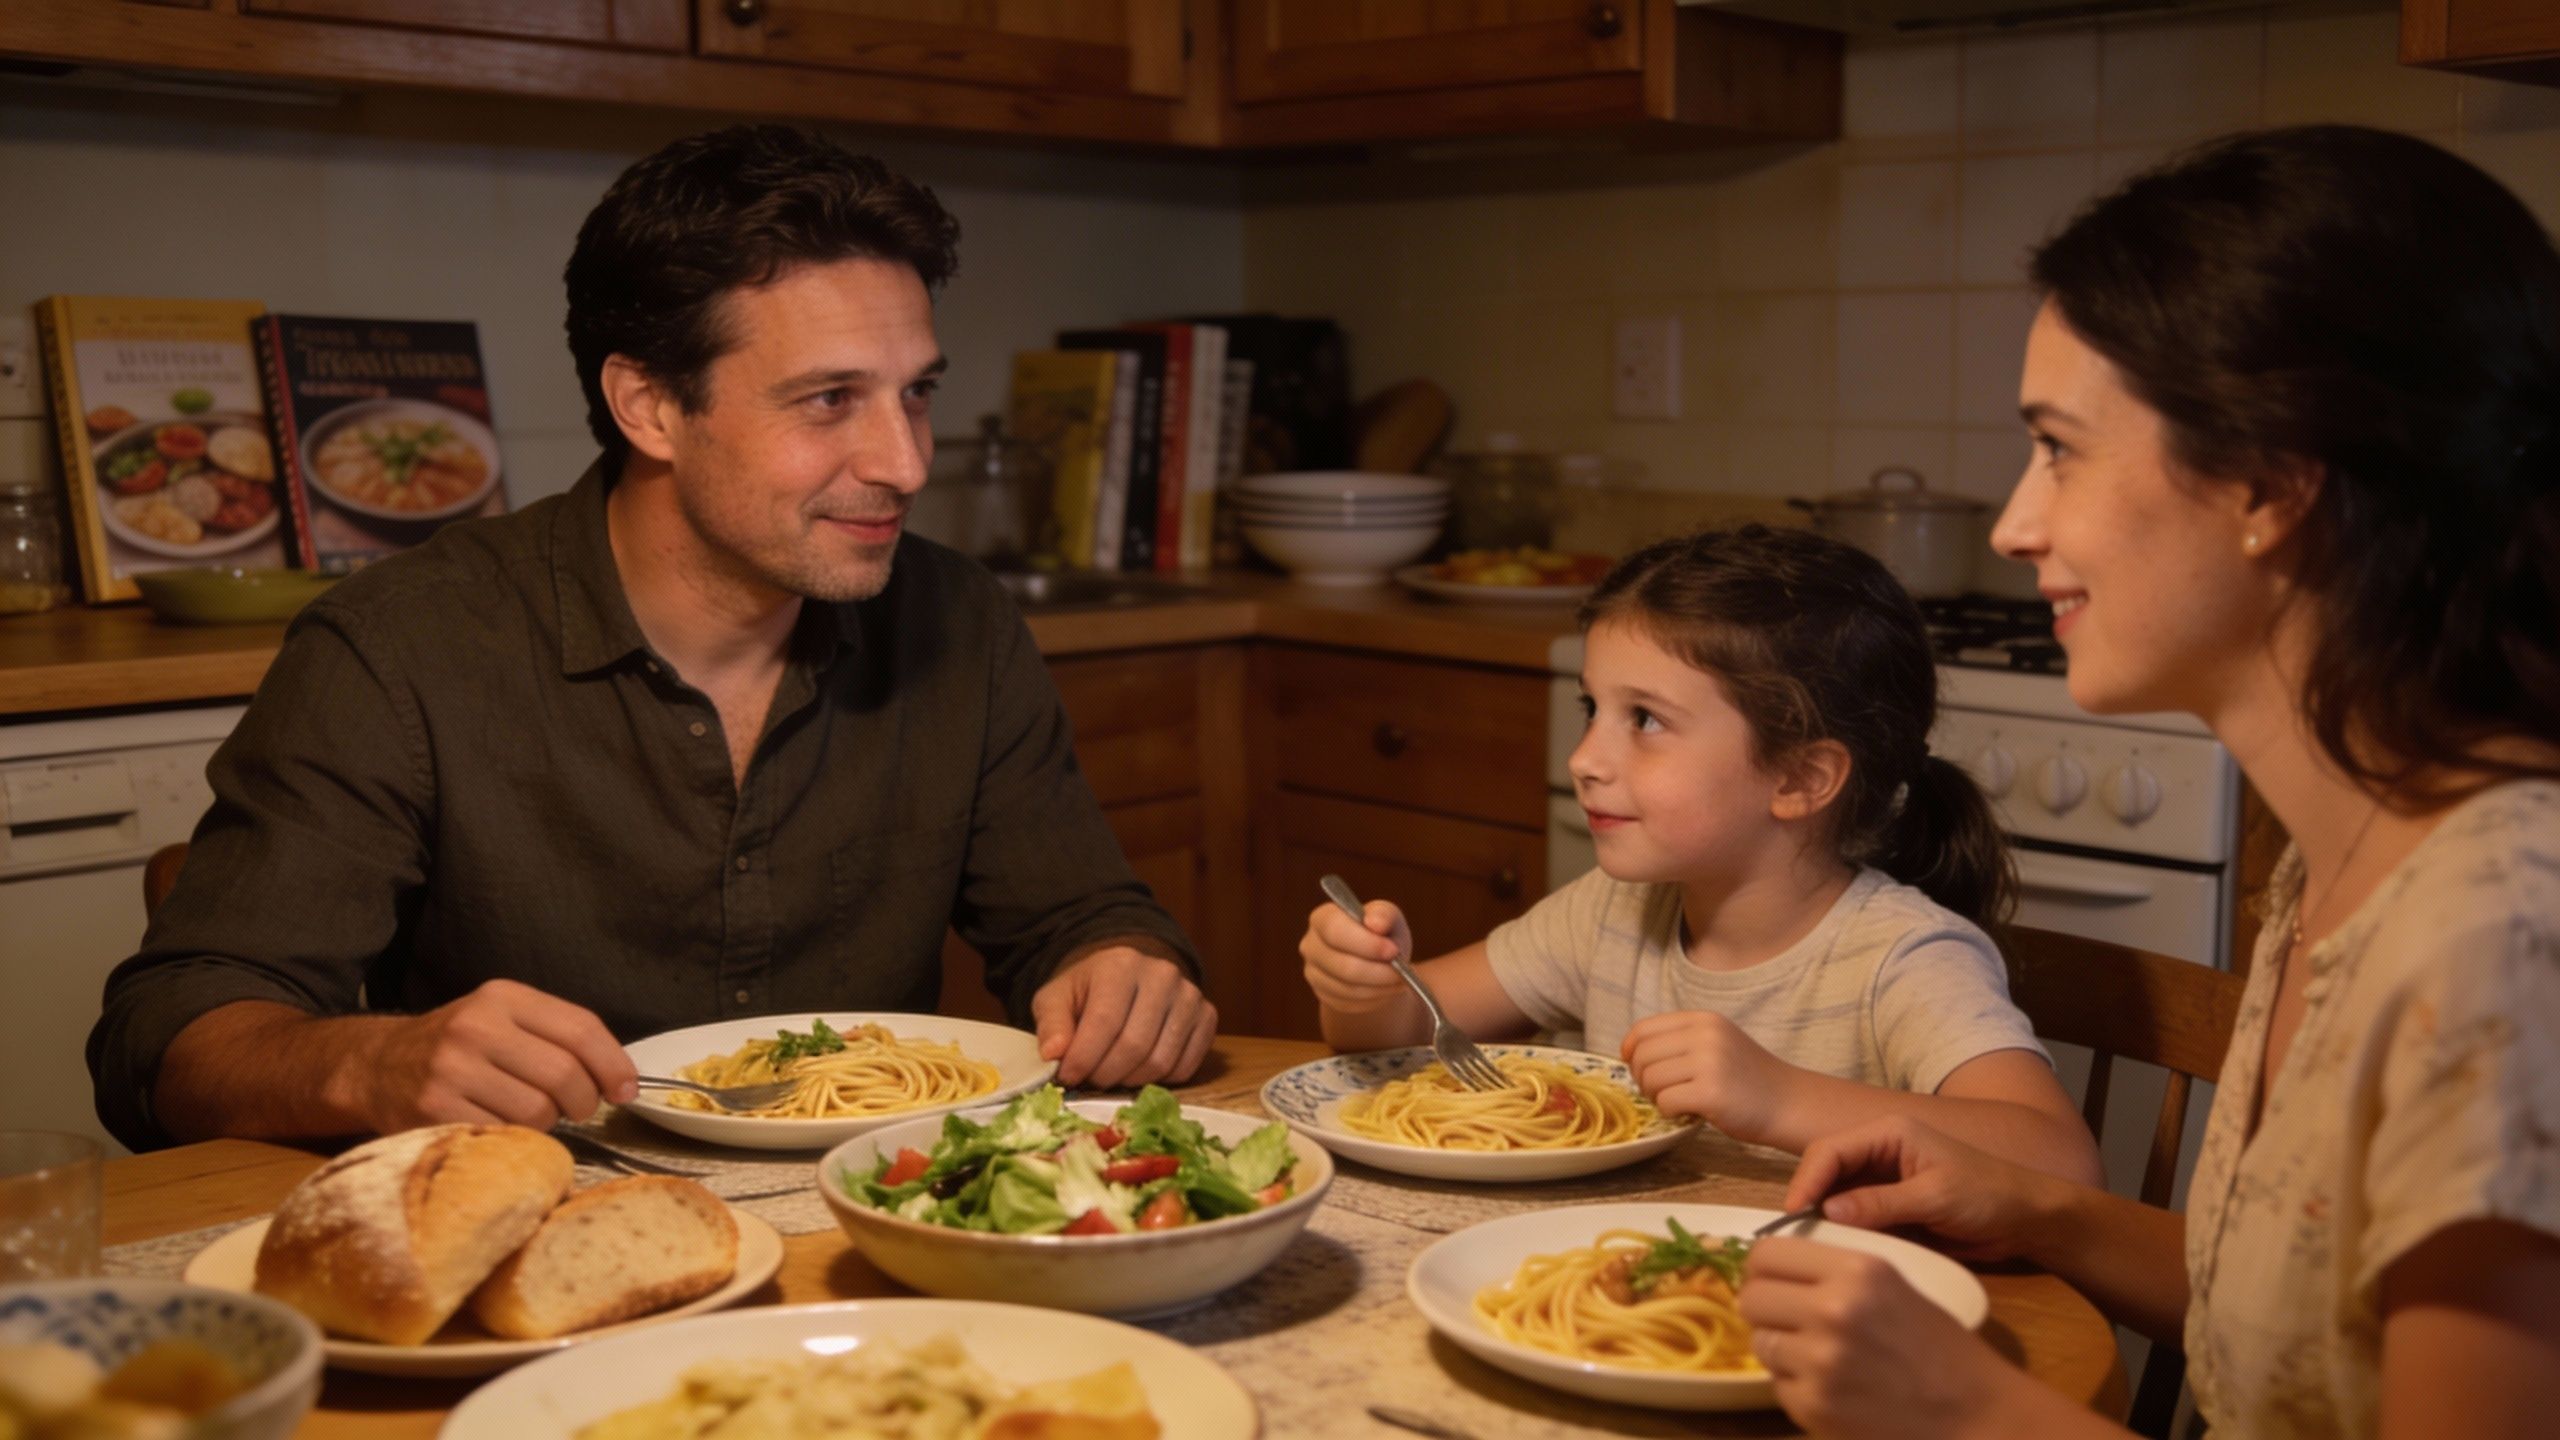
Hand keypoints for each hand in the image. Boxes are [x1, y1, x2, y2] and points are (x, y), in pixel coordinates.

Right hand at [346, 979, 636, 1131]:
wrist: (377, 1066)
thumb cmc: (460, 1047)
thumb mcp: (504, 1020)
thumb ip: (559, 1037)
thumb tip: (622, 1081)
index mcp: (503, 997)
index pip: (581, 1028)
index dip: (614, 1064)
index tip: (626, 1090)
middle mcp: (476, 1027)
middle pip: (564, 1074)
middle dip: (583, 1101)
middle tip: (576, 1109)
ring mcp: (451, 1069)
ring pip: (538, 1111)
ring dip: (545, 1123)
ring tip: (526, 1113)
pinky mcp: (433, 1110)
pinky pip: (503, 1135)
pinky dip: (512, 1139)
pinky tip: (498, 1125)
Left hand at [1030, 945, 1215, 1087]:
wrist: (1126, 978)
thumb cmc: (1088, 992)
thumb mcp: (1056, 998)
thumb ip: (1052, 1024)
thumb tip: (1054, 1054)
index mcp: (1121, 964)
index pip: (1105, 1021)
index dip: (1084, 1058)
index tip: (1067, 1077)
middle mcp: (1162, 974)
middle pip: (1135, 1045)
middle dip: (1105, 1074)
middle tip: (1088, 1081)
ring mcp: (1190, 995)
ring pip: (1160, 1061)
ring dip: (1130, 1081)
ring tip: (1111, 1076)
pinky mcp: (1207, 1016)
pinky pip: (1185, 1067)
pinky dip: (1158, 1081)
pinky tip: (1137, 1070)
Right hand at [1299, 898, 1413, 1014]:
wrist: (1378, 963)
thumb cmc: (1382, 934)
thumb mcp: (1389, 918)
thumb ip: (1384, 914)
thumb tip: (1375, 923)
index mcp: (1322, 918)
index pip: (1334, 930)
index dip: (1365, 943)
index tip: (1393, 951)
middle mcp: (1311, 945)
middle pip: (1342, 965)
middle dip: (1378, 972)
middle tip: (1401, 973)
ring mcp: (1313, 973)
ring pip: (1348, 988)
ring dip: (1380, 987)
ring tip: (1400, 981)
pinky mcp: (1323, 995)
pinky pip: (1349, 1003)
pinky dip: (1374, 999)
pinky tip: (1386, 990)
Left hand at [1619, 1010, 1791, 1143]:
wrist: (1788, 1102)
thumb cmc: (1748, 1078)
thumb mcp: (1718, 1042)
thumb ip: (1682, 1040)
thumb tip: (1632, 1051)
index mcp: (1703, 1020)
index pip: (1645, 1028)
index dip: (1630, 1048)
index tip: (1631, 1064)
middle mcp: (1705, 1035)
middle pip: (1643, 1054)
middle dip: (1642, 1077)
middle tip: (1659, 1091)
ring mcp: (1709, 1063)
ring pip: (1651, 1079)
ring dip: (1656, 1096)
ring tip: (1676, 1101)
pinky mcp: (1711, 1093)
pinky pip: (1666, 1102)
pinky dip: (1670, 1111)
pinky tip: (1688, 1112)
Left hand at [1740, 1235, 2025, 1437]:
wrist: (1975, 1414)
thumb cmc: (1940, 1348)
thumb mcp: (1891, 1286)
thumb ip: (1833, 1273)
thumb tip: (1771, 1267)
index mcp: (1857, 1270)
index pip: (1767, 1253)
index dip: (1763, 1268)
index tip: (1771, 1280)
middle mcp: (1832, 1309)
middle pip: (1751, 1297)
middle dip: (1764, 1309)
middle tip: (1787, 1321)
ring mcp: (1819, 1361)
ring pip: (1760, 1342)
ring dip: (1780, 1348)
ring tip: (1815, 1356)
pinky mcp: (1814, 1406)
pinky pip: (1777, 1385)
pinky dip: (1796, 1386)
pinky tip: (1831, 1388)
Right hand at [1784, 1115, 2062, 1263]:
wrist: (2027, 1219)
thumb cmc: (1987, 1195)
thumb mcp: (1935, 1197)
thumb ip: (1882, 1203)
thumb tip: (1827, 1209)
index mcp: (1889, 1133)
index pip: (1831, 1149)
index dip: (1807, 1179)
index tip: (1793, 1214)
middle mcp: (1879, 1153)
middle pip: (1827, 1170)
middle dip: (1808, 1198)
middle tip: (1795, 1235)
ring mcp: (1883, 1182)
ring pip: (1836, 1196)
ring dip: (1823, 1217)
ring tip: (1810, 1245)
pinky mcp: (1889, 1208)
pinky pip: (1855, 1217)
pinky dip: (1844, 1232)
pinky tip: (1837, 1251)